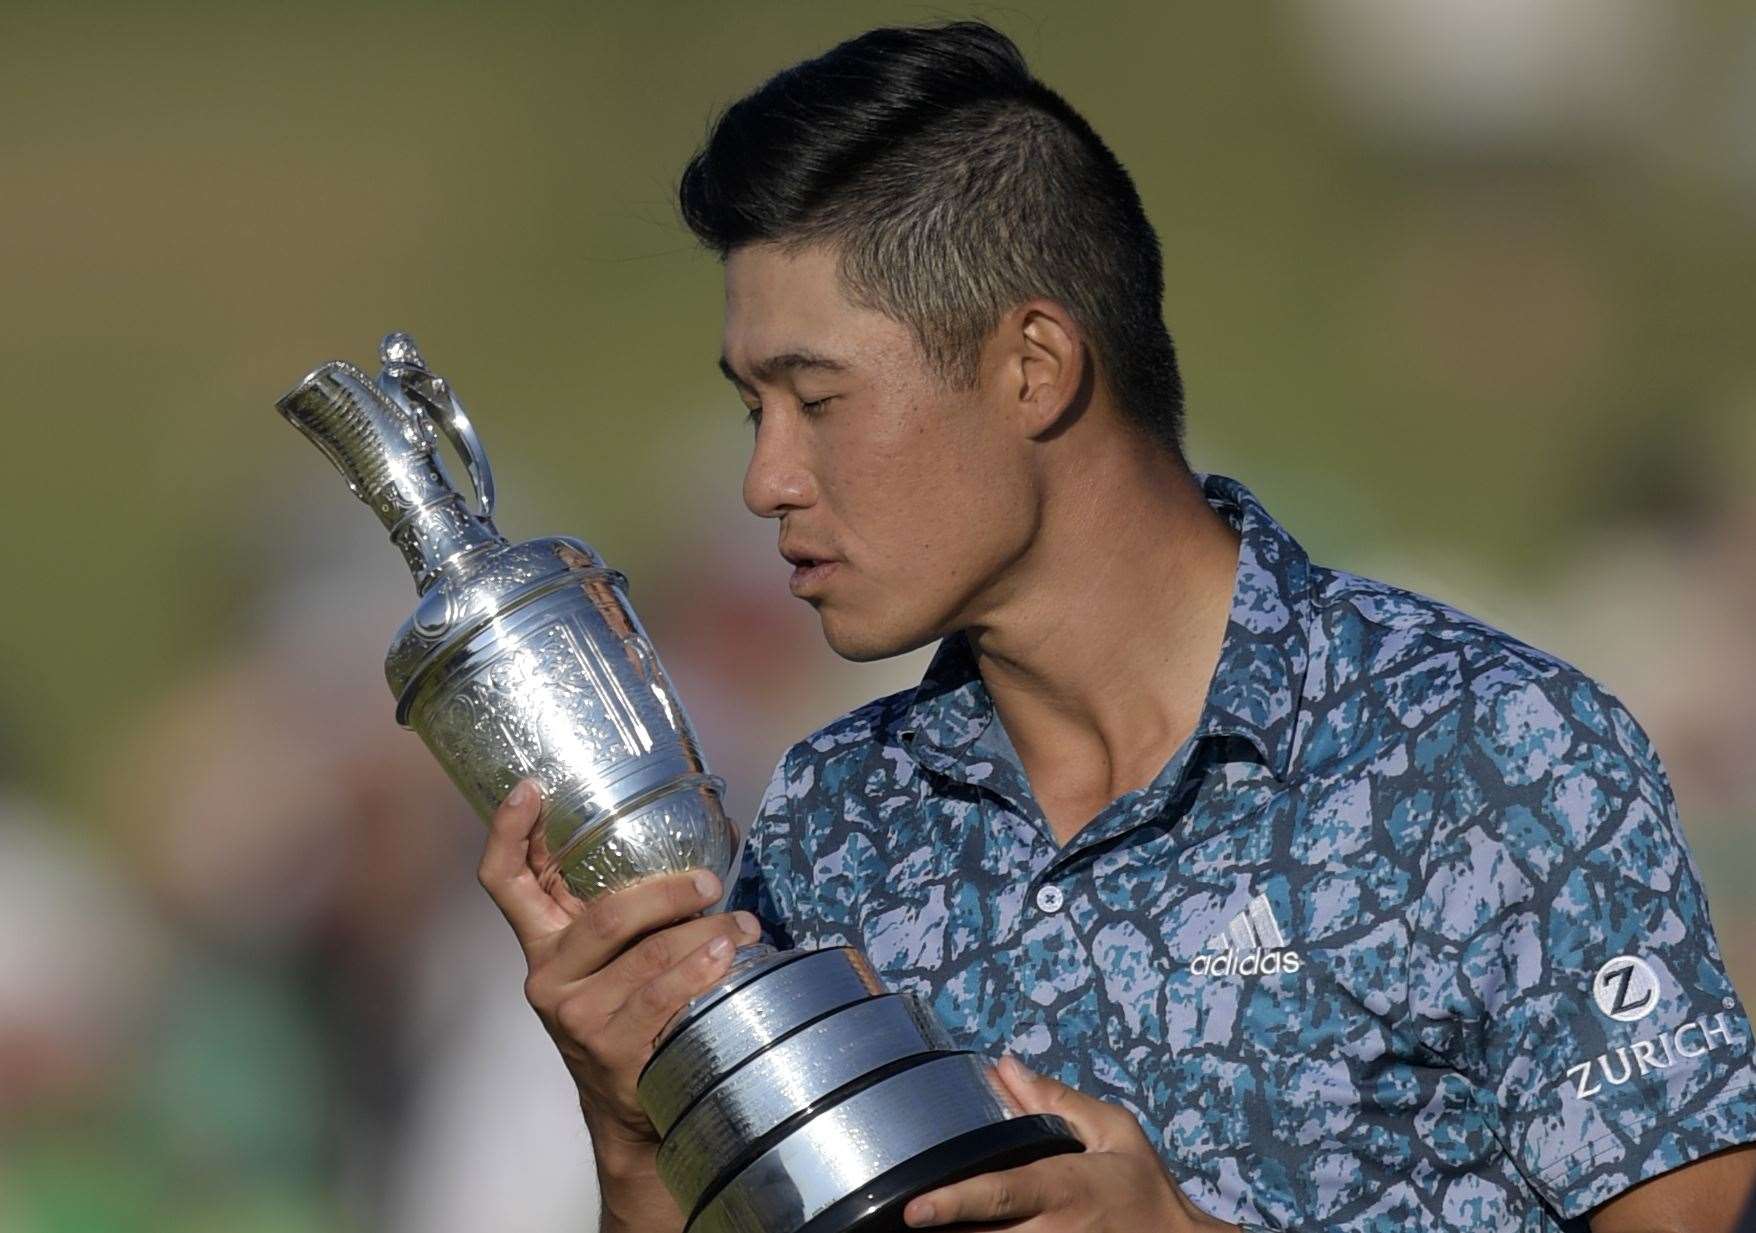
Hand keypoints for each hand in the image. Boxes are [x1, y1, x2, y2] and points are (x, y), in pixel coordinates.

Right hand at [475, 780, 762, 1166]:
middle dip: (668, 892)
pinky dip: (701, 972)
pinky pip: (661, 997)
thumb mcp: (616, 957)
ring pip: (646, 954)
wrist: (630, 1109)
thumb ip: (636, 906)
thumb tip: (710, 838)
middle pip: (606, 914)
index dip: (508, 831)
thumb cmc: (632, 1010)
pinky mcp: (609, 1048)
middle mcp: (549, 975)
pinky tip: (728, 958)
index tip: (531, 787)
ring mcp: (576, 1014)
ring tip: (744, 925)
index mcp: (543, 941)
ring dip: (707, 933)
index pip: (504, 881)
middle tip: (712, 883)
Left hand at [902, 1055, 1234, 1230]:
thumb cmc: (1144, 1188)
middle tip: (899, 1216)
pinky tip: (964, 1230)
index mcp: (1062, 1188)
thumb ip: (1055, 1101)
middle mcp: (1051, 1232)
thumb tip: (1004, 1067)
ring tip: (924, 1226)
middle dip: (942, 1228)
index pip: (999, 1194)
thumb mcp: (1113, 1131)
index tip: (913, 1209)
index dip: (953, 1203)